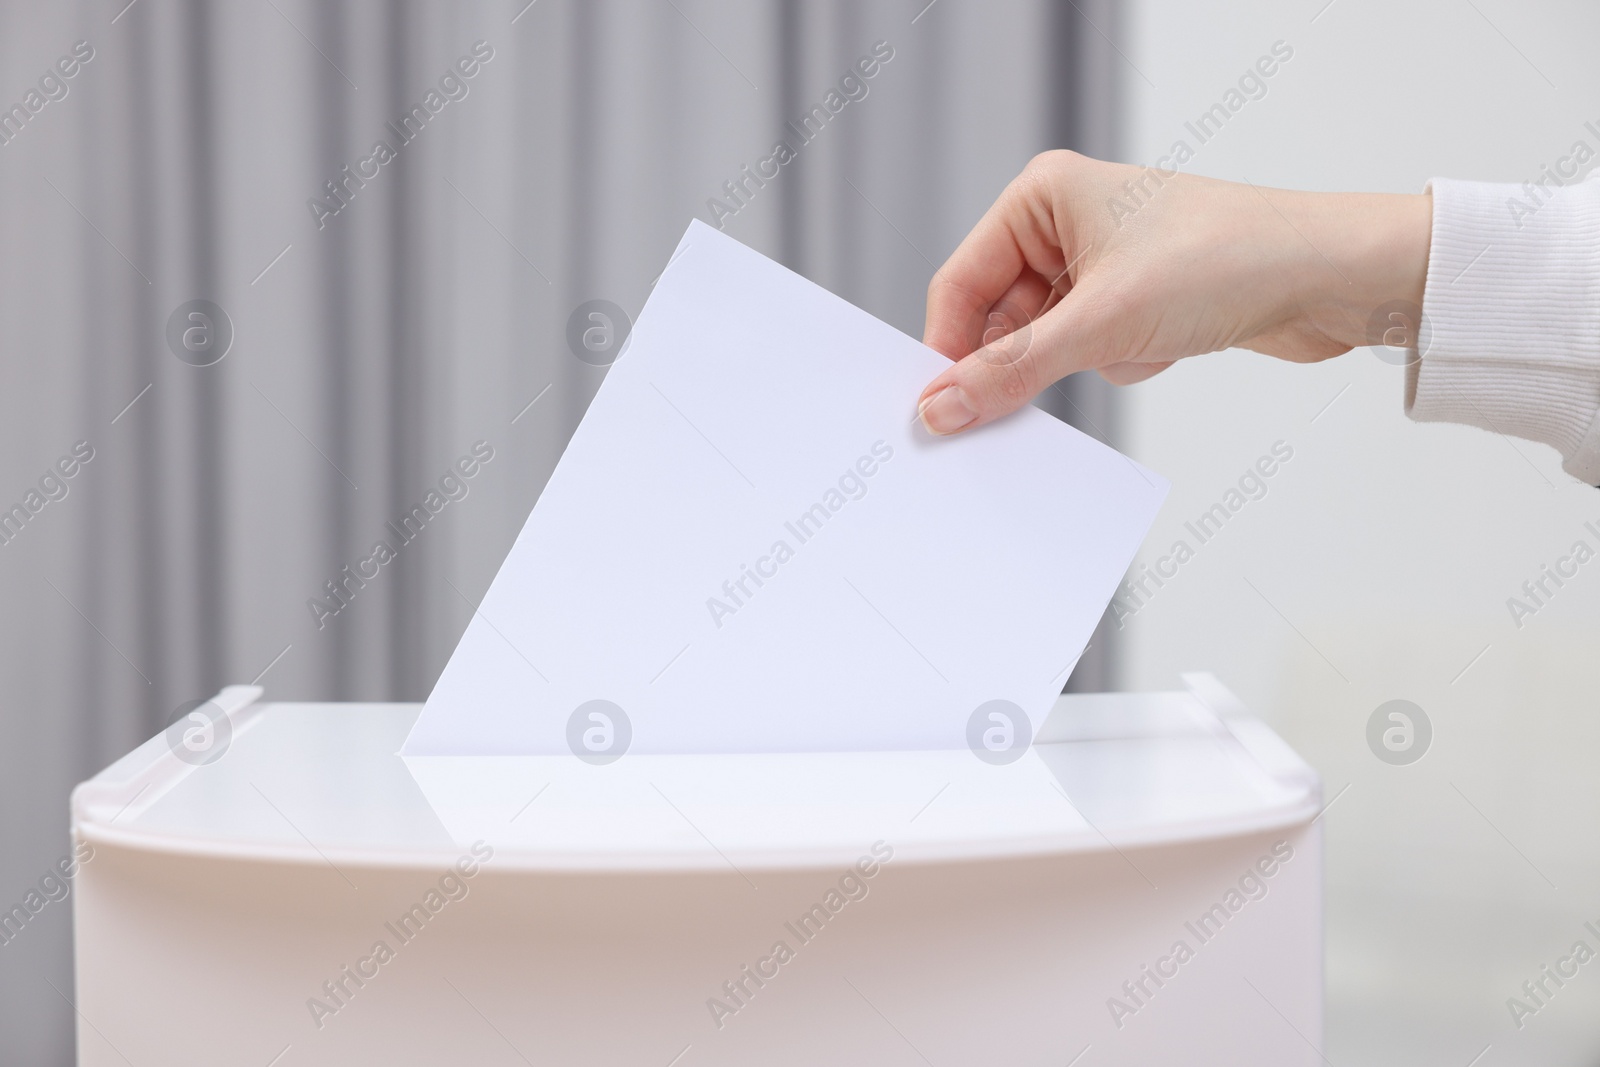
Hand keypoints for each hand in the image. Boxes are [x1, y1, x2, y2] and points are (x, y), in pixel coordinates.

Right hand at [916, 150, 1431, 434]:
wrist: (1331, 276)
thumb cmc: (1227, 259)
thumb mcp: (1101, 323)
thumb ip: (1012, 370)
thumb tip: (943, 407)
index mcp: (1042, 197)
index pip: (961, 283)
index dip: (947, 350)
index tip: (935, 412)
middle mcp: (1065, 223)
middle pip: (1000, 319)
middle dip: (1024, 361)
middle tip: (1018, 409)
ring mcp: (1101, 264)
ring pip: (1046, 343)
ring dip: (1085, 361)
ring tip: (1136, 342)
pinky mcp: (1134, 302)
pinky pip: (1091, 353)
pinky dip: (1121, 362)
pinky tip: (1166, 343)